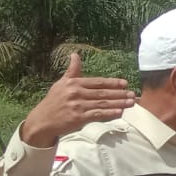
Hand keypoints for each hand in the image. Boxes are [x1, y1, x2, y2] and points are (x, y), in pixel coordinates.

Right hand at [19, 53, 135, 147]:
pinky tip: (120, 112)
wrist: (42, 120)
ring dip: (119, 103)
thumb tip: (75, 54)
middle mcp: (76, 93)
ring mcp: (78, 106)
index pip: (97, 82)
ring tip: (131, 103)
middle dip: (120, 93)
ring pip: (103, 103)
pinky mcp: (78, 118)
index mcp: (74, 83)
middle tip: (133, 94)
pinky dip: (109, 113)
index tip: (125, 83)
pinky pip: (97, 115)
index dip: (112, 82)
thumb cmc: (54, 101)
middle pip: (103, 93)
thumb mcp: (61, 83)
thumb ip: (72, 71)